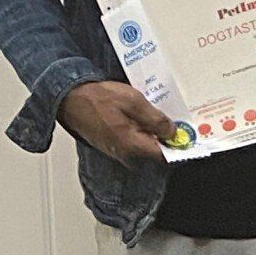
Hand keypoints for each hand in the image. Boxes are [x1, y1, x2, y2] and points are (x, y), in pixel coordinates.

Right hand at [59, 80, 177, 164]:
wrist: (72, 99)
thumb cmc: (98, 99)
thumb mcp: (133, 102)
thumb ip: (155, 119)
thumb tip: (172, 131)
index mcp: (133, 146)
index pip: (164, 155)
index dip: (176, 144)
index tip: (183, 133)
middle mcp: (126, 155)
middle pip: (154, 151)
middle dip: (163, 136)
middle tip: (165, 117)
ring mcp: (118, 152)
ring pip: (143, 145)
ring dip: (150, 131)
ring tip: (148, 113)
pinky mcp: (112, 146)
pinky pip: (132, 142)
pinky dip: (138, 130)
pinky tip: (136, 116)